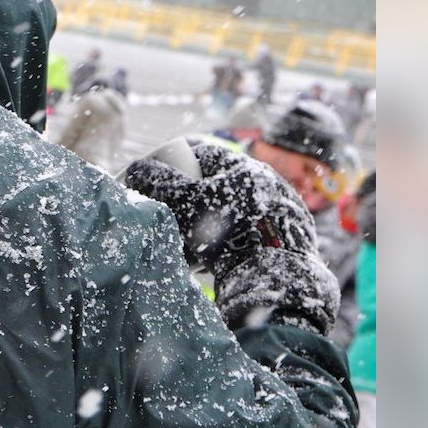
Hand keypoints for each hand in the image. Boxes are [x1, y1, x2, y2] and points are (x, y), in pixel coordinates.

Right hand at [125, 142, 337, 333]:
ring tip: (192, 244)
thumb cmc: (225, 230)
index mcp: (244, 166)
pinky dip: (230, 241)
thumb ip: (159, 181)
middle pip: (218, 182)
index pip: (201, 153)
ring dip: (210, 222)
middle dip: (192, 197)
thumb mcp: (185, 202)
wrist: (273, 274)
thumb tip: (137, 167)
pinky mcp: (290, 237)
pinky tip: (216, 259)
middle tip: (173, 216)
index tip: (157, 181)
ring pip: (234, 209)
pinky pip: (250, 232)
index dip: (174, 163)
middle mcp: (267, 182)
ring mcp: (281, 210)